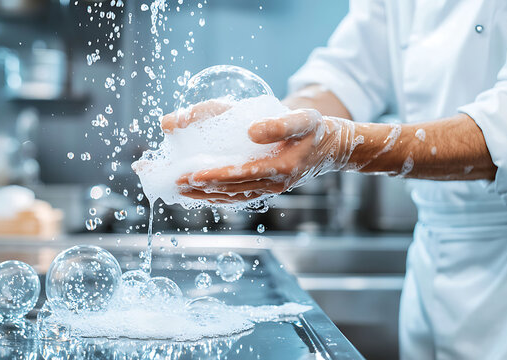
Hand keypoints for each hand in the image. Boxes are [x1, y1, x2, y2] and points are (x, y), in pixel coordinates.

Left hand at [170, 104, 356, 202]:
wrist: (333, 147)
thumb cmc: (315, 129)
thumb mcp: (303, 119)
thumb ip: (279, 124)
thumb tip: (251, 132)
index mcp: (280, 168)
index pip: (240, 175)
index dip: (214, 175)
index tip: (190, 175)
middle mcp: (273, 184)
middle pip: (230, 190)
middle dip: (200, 188)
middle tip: (173, 183)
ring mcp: (269, 189)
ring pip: (232, 197)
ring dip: (205, 195)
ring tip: (179, 191)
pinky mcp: (266, 189)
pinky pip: (238, 197)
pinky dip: (218, 196)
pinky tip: (201, 194)